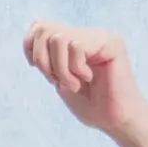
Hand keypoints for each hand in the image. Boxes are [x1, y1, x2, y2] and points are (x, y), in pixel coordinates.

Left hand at [24, 20, 147, 133]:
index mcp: (75, 41)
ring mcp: (100, 36)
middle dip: (43, 61)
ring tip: (75, 84)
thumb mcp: (60, 79)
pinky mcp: (111, 43)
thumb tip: (34, 31)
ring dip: (60, 69)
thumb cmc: (91, 106)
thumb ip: (49, 56)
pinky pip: (76, 47)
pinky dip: (75, 68)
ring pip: (58, 39)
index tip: (45, 72)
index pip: (40, 26)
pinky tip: (89, 78)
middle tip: (58, 81)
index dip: (31, 48)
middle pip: (44, 30)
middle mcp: (87, 34)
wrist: (116, 121)